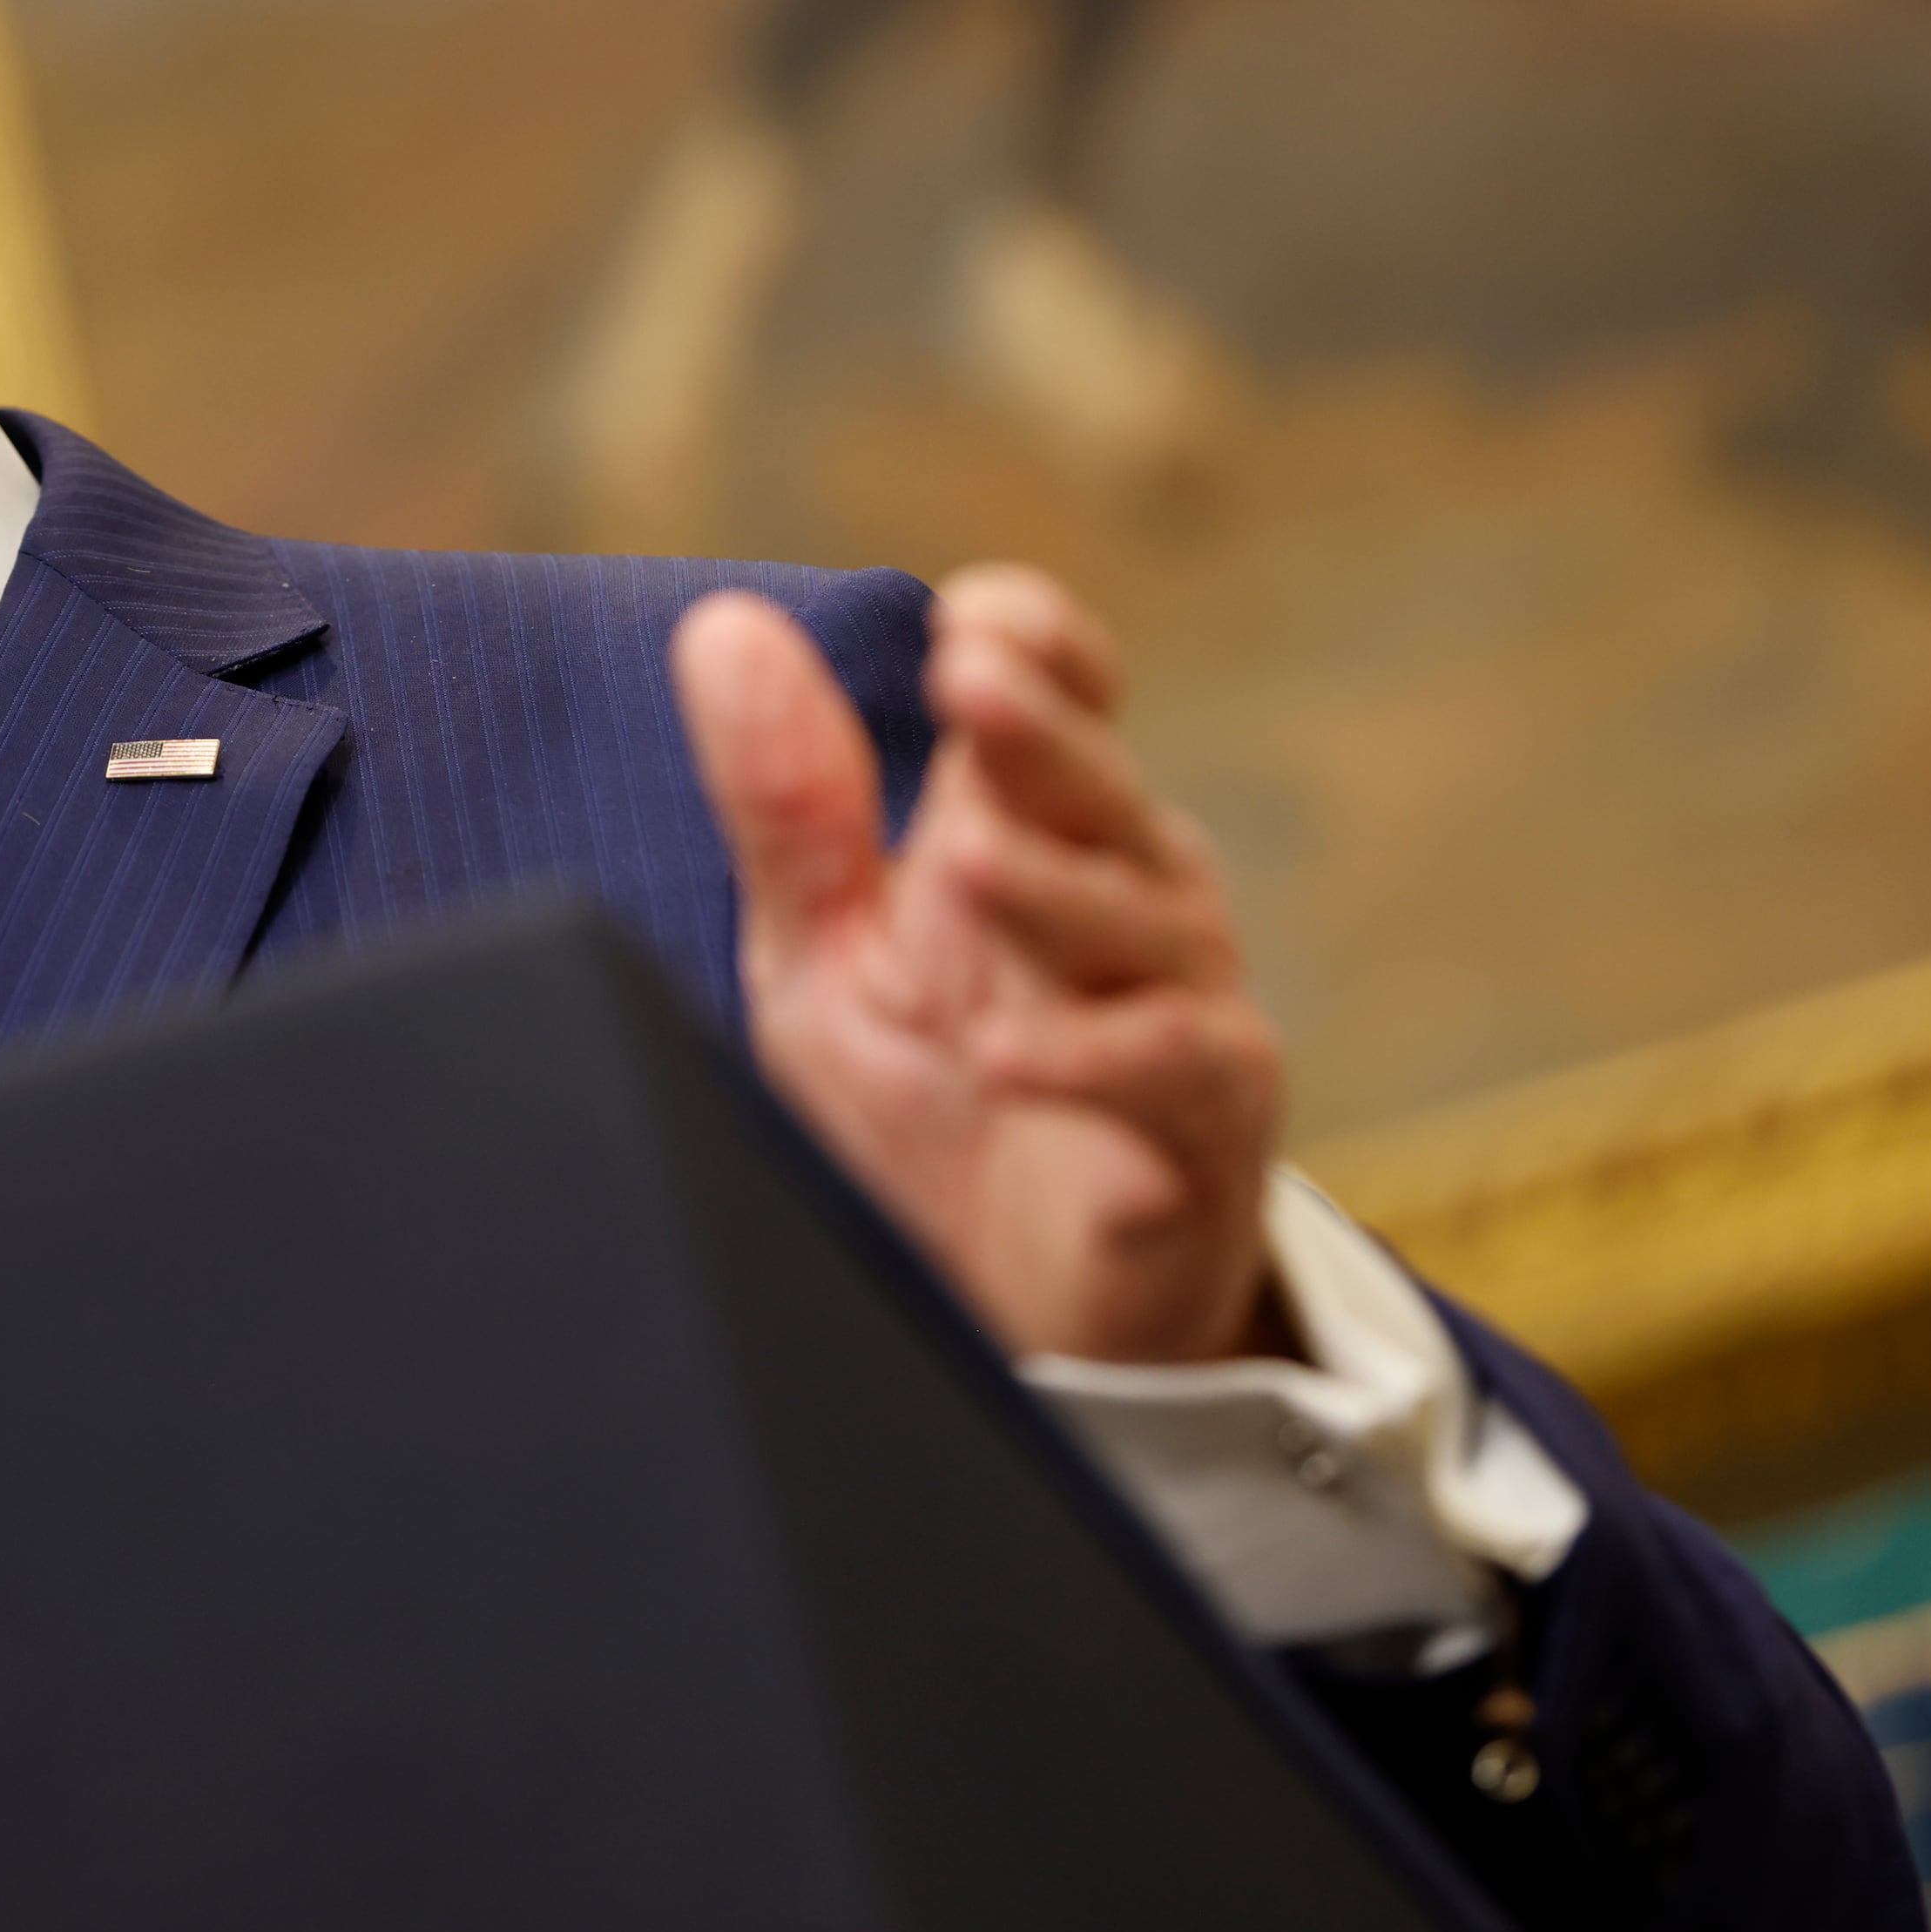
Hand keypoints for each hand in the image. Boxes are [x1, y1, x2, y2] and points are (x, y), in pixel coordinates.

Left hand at [672, 570, 1283, 1365]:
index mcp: (1035, 824)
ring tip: (962, 865)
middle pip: (1095, 784)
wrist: (1032, 1307)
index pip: (1058, 687)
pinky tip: (1001, 1054)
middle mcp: (1124, 888)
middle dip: (1039, 728)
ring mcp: (1179, 998)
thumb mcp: (824, 950)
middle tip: (968, 676)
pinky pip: (1165, 1068)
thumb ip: (786, 803)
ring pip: (1137, 919)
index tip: (963, 624)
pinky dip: (1085, 1058)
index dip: (1031, 643)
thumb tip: (724, 628)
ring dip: (1049, 890)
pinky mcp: (1206, 1121)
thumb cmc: (934, 1104)